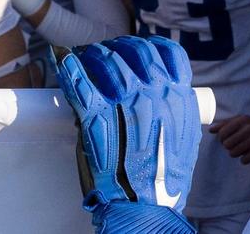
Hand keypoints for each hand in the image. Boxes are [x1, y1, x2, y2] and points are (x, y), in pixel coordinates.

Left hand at [54, 36, 200, 216]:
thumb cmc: (167, 174)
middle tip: (108, 53)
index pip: (166, 51)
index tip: (139, 49)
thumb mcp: (185, 135)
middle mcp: (152, 91)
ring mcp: (123, 100)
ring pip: (105, 60)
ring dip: (94, 55)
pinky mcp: (95, 114)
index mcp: (177, 95)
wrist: (147, 201)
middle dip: (119, 48)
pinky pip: (78, 82)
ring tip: (87, 58)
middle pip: (133, 50)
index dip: (149, 46)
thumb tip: (169, 93)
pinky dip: (69, 69)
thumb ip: (178, 109)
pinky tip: (64, 61)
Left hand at [209, 109, 249, 163]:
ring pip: (234, 153)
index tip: (228, 140)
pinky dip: (245, 159)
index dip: (222, 140)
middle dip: (229, 147)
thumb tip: (210, 130)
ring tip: (243, 150)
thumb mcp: (242, 120)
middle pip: (227, 145)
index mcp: (241, 120)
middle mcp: (248, 129)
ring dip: (236, 154)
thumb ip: (226, 124)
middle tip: (236, 146)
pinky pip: (245, 159)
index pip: (222, 134)